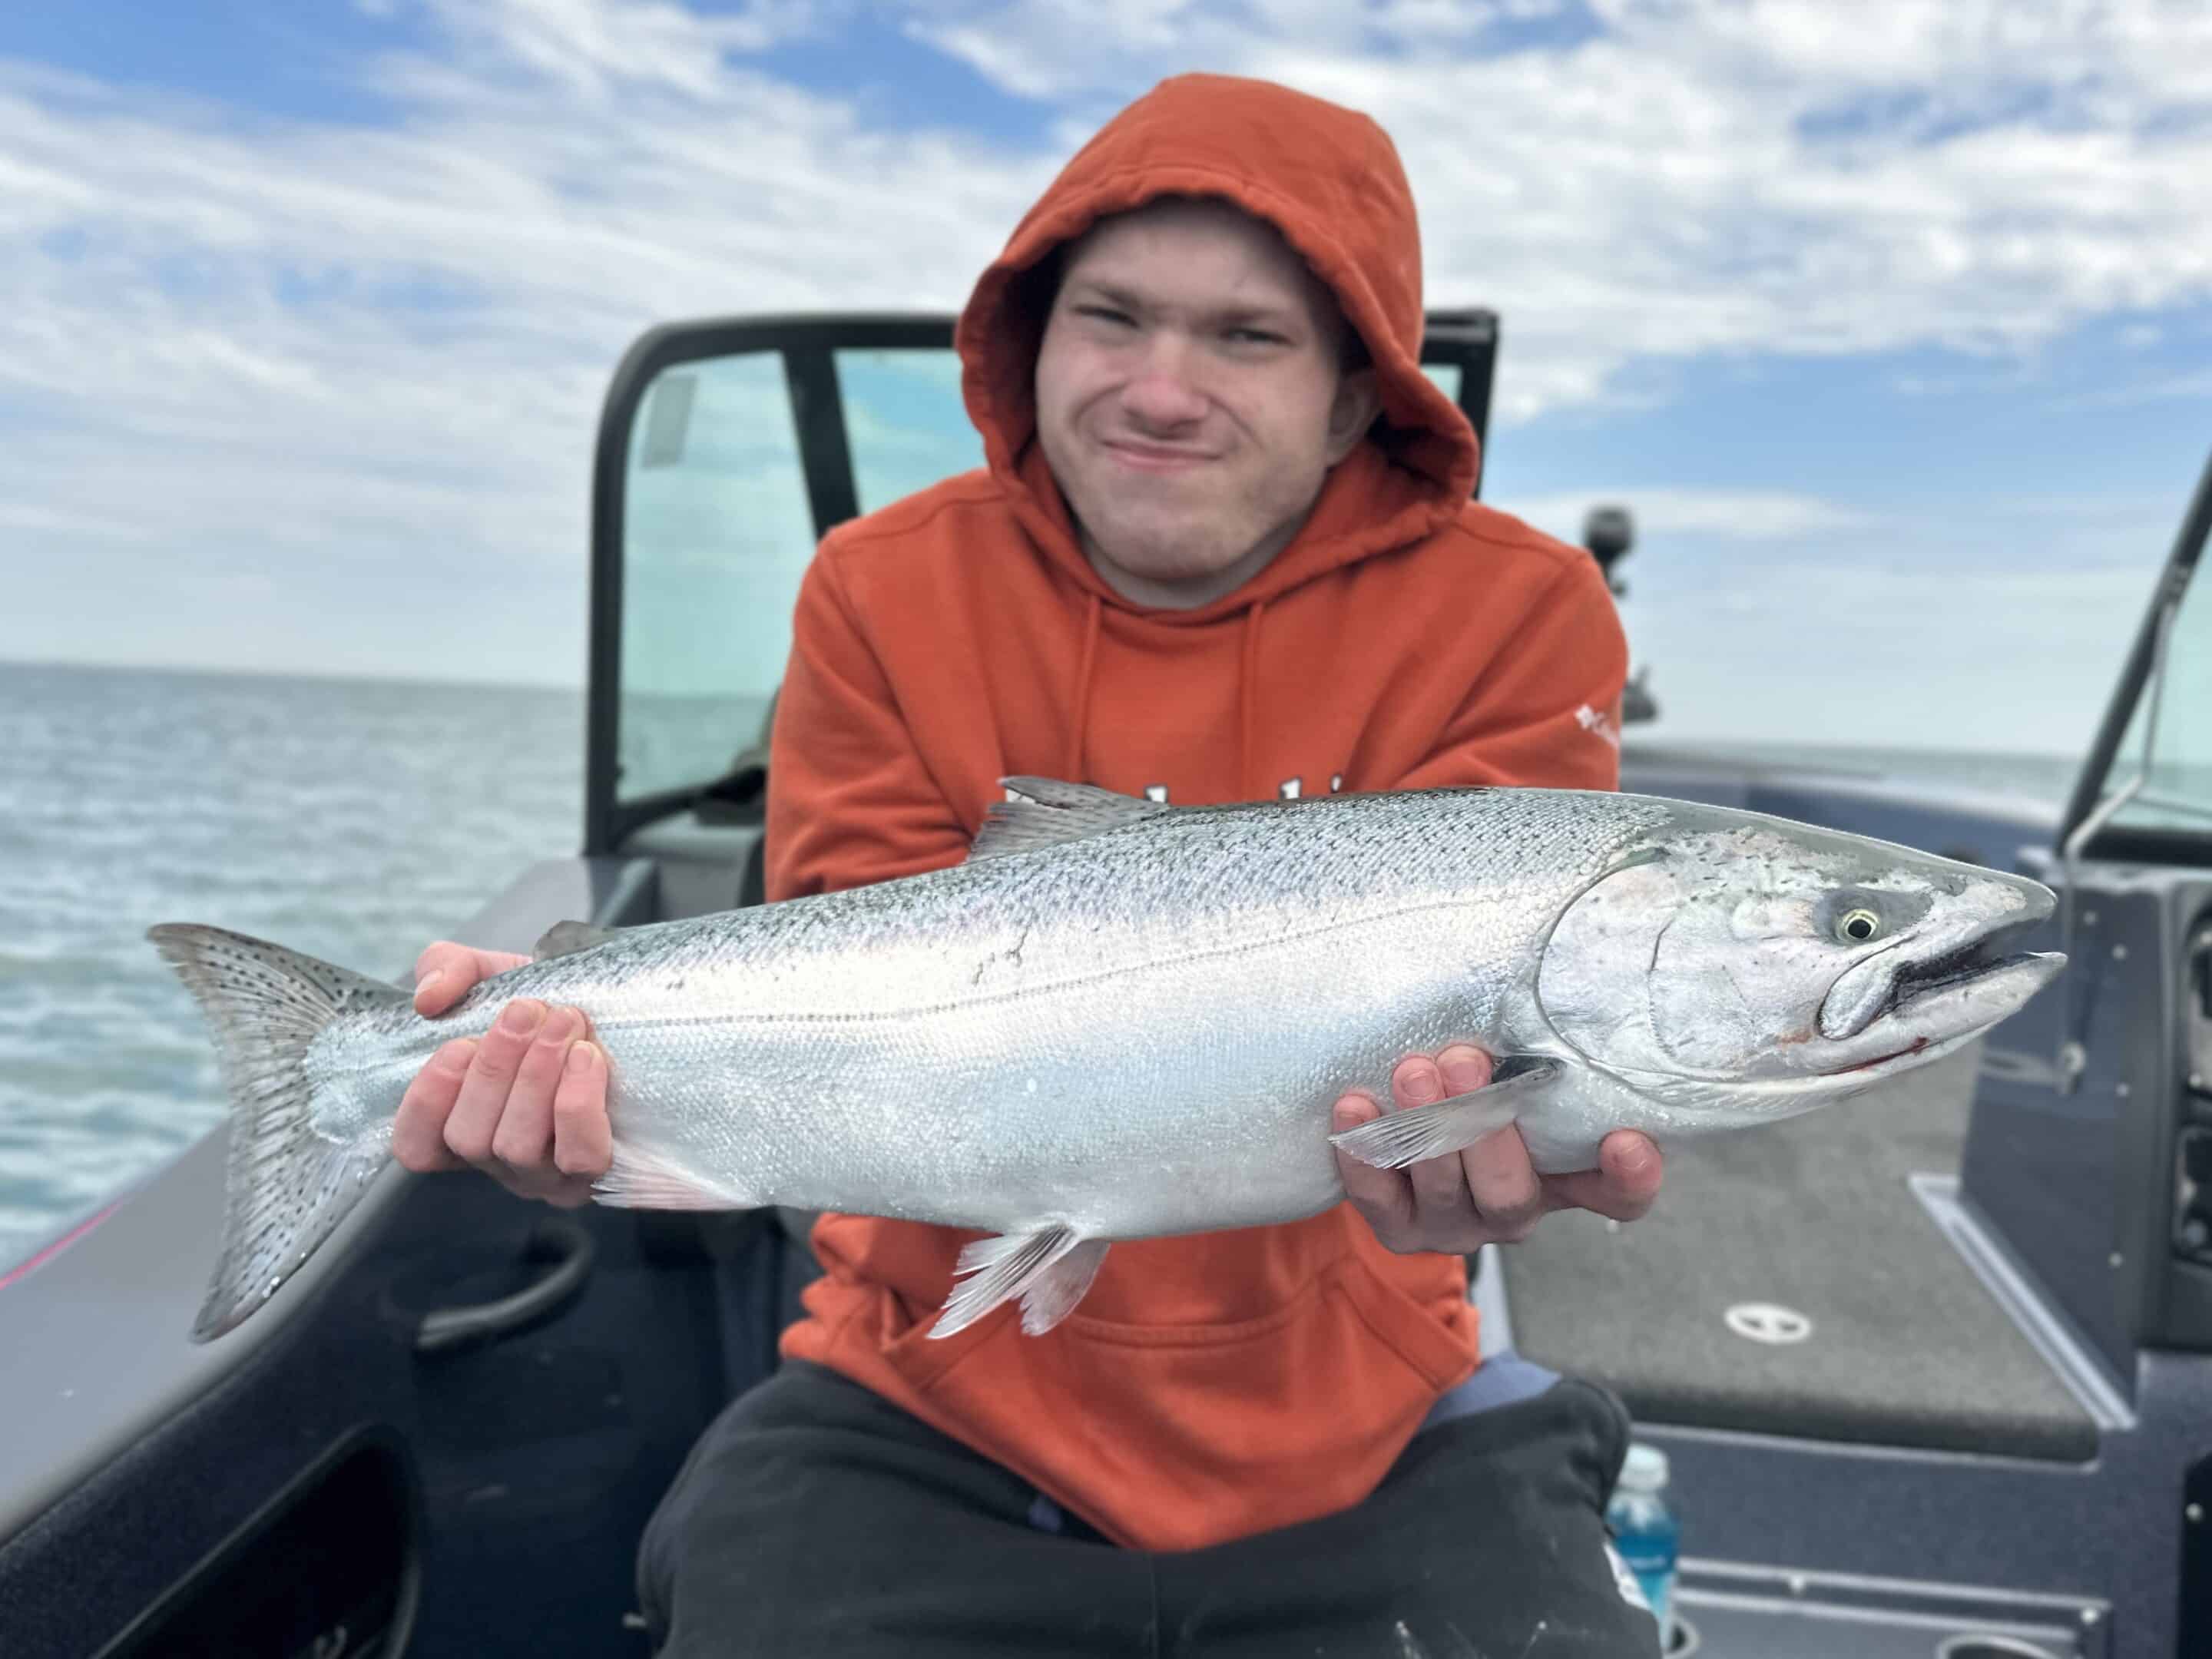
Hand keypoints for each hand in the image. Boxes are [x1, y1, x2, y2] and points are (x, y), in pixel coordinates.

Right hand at [390, 940, 611, 1206]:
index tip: (457, 1045)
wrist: (622, 1009)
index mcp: (462, 1121)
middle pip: (468, 1140)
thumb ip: (447, 970)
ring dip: (537, 1076)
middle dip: (494, 1069)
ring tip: (564, 1021)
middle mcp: (497, 1159)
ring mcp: (546, 1175)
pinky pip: (579, 1155)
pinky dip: (577, 1102)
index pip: (416, 1146)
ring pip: (518, 1147)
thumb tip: (427, 999)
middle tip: (526, 1011)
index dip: (426, 1101)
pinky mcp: (597, 1171)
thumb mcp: (490, 974)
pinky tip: (586, 1056)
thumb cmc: (545, 1005)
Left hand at [1331, 1045, 1661, 1253]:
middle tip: (1465, 1060)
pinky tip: (1355, 1106)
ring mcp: (1453, 1226)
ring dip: (1425, 1129)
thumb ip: (1531, 1056)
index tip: (1626, 1139)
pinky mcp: (1396, 1229)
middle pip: (1511, 1193)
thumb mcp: (1513, 1075)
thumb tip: (1532, 978)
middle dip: (1485, 1127)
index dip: (1631, 1177)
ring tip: (1412, 1070)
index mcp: (1563, 1179)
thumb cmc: (1473, 1087)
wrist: (1397, 1131)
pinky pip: (1377, 1200)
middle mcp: (1513, 1211)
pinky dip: (1365, 1155)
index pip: (1617, 1195)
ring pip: (1444, 1193)